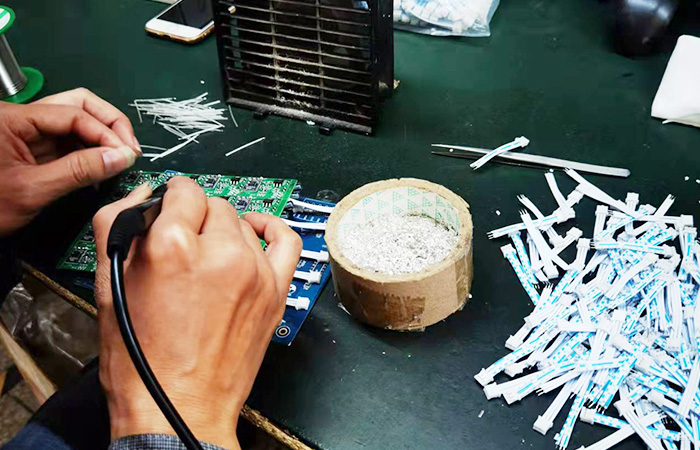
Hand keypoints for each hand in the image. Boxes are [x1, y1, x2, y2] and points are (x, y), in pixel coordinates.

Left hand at [0, 88, 140, 235]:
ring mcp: (28, 132)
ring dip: (102, 136)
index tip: (126, 155)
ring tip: (120, 156)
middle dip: (108, 125)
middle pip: (77, 105)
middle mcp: (20, 118)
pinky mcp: (34, 149)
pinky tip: (102, 166)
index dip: (105, 134)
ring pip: (76, 120)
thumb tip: (119, 157)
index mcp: (12, 119)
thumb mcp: (34, 190)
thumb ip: (79, 171)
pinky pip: (70, 141)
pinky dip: (90, 151)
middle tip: (128, 149)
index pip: (73, 113)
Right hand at [93, 177, 301, 449]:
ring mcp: (254, 272)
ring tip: (206, 255)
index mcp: (172, 247)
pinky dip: (270, 229)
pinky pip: (285, 241)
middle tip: (180, 244)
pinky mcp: (275, 291)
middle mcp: (220, 253)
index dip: (169, 199)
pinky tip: (254, 233)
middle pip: (212, 205)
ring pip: (240, 222)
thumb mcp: (109, 286)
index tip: (166, 209)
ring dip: (222, 230)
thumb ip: (118, 225)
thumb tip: (139, 195)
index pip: (181, 191)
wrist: (177, 409)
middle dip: (193, 216)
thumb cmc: (142, 360)